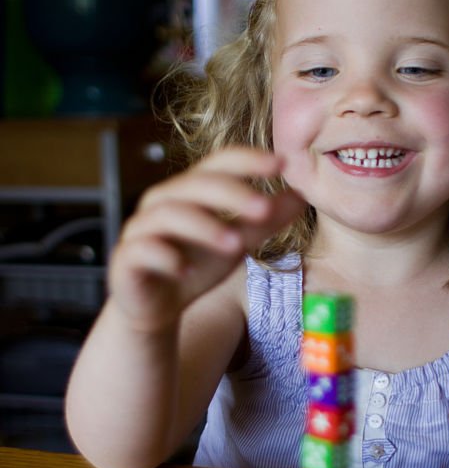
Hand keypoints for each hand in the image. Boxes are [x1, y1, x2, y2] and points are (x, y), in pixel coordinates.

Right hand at [109, 147, 303, 332]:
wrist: (156, 307)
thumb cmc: (196, 265)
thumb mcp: (238, 242)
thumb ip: (265, 220)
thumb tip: (303, 196)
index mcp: (190, 191)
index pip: (218, 164)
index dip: (248, 160)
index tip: (282, 164)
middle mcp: (163, 201)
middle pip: (196, 185)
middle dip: (232, 195)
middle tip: (265, 210)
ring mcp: (141, 227)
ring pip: (170, 214)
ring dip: (204, 226)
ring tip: (235, 245)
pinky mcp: (126, 257)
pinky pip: (143, 250)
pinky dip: (166, 257)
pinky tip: (187, 271)